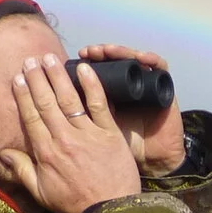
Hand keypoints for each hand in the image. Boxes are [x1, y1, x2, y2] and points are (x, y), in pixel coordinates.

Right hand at [0, 58, 144, 212]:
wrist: (111, 212)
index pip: (31, 116)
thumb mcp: (42, 192)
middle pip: (47, 102)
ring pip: (69, 99)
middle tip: (31, 59)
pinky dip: (91, 85)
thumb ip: (22, 170)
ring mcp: (88, 134)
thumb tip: (3, 153)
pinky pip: (99, 104)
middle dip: (37, 79)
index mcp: (46, 152)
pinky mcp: (109, 134)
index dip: (24, 95)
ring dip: (58, 76)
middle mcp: (64, 139)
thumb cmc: (76, 204)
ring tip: (50, 57)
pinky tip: (84, 68)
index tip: (18, 78)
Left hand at [78, 43, 185, 175]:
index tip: (65, 63)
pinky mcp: (164, 87)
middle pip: (110, 61)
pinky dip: (151, 59)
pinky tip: (141, 57)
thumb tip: (47, 117)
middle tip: (86, 52)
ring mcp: (144, 83)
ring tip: (107, 51)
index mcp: (107, 95)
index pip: (92, 71)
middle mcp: (125, 85)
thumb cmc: (125, 150)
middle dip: (97, 54)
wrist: (155, 161)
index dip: (81, 64)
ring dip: (119, 52)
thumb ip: (73, 126)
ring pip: (131, 58)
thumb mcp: (95, 138)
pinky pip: (160, 67)